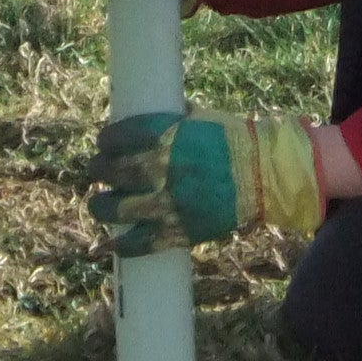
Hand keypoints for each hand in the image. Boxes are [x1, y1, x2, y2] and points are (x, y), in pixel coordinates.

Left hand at [86, 113, 326, 253]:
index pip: (119, 137)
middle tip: (96, 170)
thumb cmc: (236, 141)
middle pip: (113, 171)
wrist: (265, 176)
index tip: (103, 143)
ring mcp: (168, 202)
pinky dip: (120, 245)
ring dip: (101, 206)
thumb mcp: (202, 119)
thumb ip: (175, 120)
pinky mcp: (178, 230)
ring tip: (97, 204)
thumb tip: (156, 115)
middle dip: (98, 170)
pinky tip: (109, 244)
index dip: (106, 141)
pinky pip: (141, 242)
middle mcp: (162, 169)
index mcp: (167, 137)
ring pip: (118, 208)